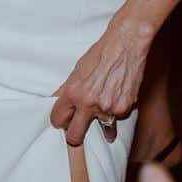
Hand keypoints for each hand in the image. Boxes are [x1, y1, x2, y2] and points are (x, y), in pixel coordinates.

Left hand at [51, 16, 152, 145]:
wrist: (125, 44)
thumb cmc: (101, 54)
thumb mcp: (77, 70)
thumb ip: (66, 90)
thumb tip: (56, 103)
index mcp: (73, 93)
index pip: (57, 120)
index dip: (60, 121)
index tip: (64, 121)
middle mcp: (89, 103)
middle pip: (74, 137)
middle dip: (74, 137)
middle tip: (77, 133)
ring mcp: (108, 108)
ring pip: (103, 131)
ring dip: (103, 127)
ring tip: (105, 114)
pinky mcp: (124, 108)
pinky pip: (118, 118)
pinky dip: (118, 112)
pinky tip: (118, 97)